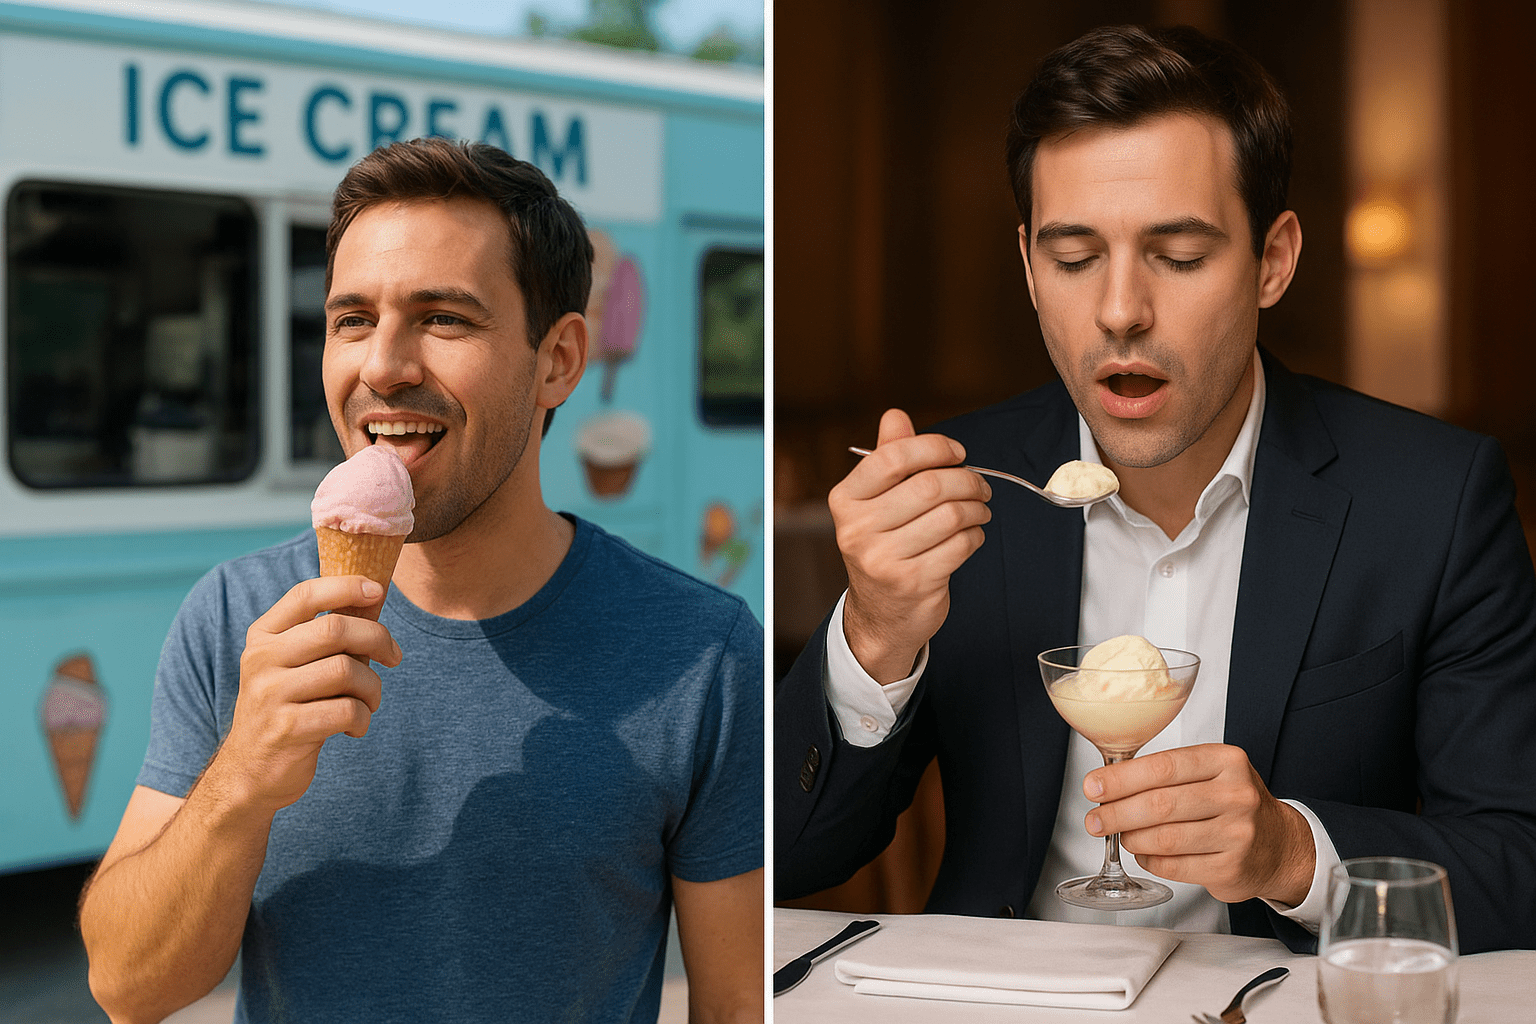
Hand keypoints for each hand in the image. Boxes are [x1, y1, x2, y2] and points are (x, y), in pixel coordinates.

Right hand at [216, 576, 402, 813]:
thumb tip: (373, 598)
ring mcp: (271, 695)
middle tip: (394, 656)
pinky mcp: (286, 729)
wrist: (249, 773)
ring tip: (369, 702)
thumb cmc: (287, 710)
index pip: (305, 595)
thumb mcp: (290, 666)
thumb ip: (321, 637)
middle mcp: (261, 660)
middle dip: (377, 639)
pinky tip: (355, 727)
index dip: (345, 586)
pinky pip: (347, 710)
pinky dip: (364, 718)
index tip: (377, 590)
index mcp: (263, 637)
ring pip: (347, 671)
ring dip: (373, 688)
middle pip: (335, 630)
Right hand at [830, 408, 991, 682]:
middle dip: (966, 480)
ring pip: (949, 516)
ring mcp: (883, 559)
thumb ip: (887, 457)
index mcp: (846, 501)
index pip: (891, 458)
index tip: (957, 453)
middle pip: (928, 486)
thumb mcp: (877, 502)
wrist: (880, 615)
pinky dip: (975, 536)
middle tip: (980, 485)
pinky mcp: (913, 583)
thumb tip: (895, 416)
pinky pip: (960, 546)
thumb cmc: (885, 547)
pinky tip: (971, 536)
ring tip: (980, 510)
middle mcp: (857, 529)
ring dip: (976, 509)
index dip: (933, 448)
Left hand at [1084, 743, 1314, 904]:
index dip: (1121, 778)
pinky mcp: (1231, 868)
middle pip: (1161, 804)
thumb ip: (1166, 772)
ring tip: (1119, 835)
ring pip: (1166, 838)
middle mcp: (1236, 794)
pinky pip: (1175, 866)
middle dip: (1117, 812)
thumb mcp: (1210, 772)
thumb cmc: (1231, 803)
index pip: (1163, 766)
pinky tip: (1144, 853)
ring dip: (1132, 838)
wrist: (1280, 844)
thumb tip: (1107, 782)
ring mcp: (1238, 833)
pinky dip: (1150, 860)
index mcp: (1226, 761)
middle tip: (1094, 819)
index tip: (1092, 786)